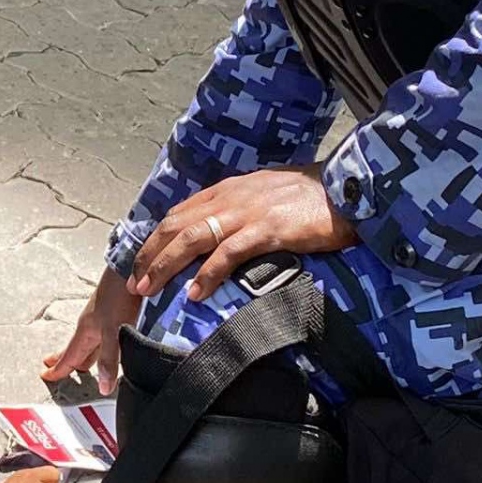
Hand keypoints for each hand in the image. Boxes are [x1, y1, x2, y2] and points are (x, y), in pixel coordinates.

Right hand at [41, 267, 140, 394]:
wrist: (130, 268)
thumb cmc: (119, 296)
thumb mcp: (113, 330)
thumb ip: (109, 358)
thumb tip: (103, 387)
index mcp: (87, 331)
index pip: (69, 356)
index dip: (59, 368)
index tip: (46, 376)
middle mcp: (92, 325)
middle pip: (76, 349)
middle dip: (66, 360)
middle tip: (55, 369)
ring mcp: (103, 318)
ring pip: (90, 343)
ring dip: (83, 354)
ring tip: (80, 364)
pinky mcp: (116, 312)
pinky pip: (102, 336)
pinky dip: (98, 346)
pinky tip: (107, 345)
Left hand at [129, 163, 357, 301]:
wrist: (347, 188)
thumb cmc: (310, 197)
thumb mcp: (264, 197)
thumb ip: (239, 211)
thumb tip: (220, 236)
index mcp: (227, 190)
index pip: (179, 214)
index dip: (155, 240)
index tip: (140, 264)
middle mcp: (230, 198)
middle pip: (176, 226)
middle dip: (149, 255)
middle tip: (134, 284)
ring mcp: (247, 213)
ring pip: (192, 238)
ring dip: (165, 265)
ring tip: (149, 289)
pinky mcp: (267, 229)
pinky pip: (228, 254)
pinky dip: (207, 275)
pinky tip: (195, 294)